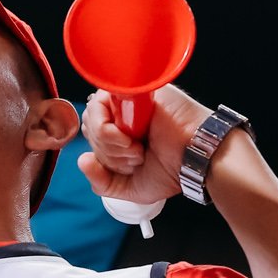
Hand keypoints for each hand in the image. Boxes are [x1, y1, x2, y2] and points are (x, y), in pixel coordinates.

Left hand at [76, 85, 213, 206]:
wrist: (195, 157)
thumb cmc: (172, 170)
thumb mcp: (129, 187)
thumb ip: (102, 183)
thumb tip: (82, 161)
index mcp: (120, 130)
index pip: (91, 135)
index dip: (102, 155)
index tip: (128, 166)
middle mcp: (122, 113)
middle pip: (89, 127)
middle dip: (108, 152)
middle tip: (135, 158)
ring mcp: (128, 99)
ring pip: (93, 116)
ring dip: (111, 143)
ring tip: (137, 150)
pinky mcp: (135, 89)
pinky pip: (102, 103)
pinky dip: (110, 131)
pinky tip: (132, 140)